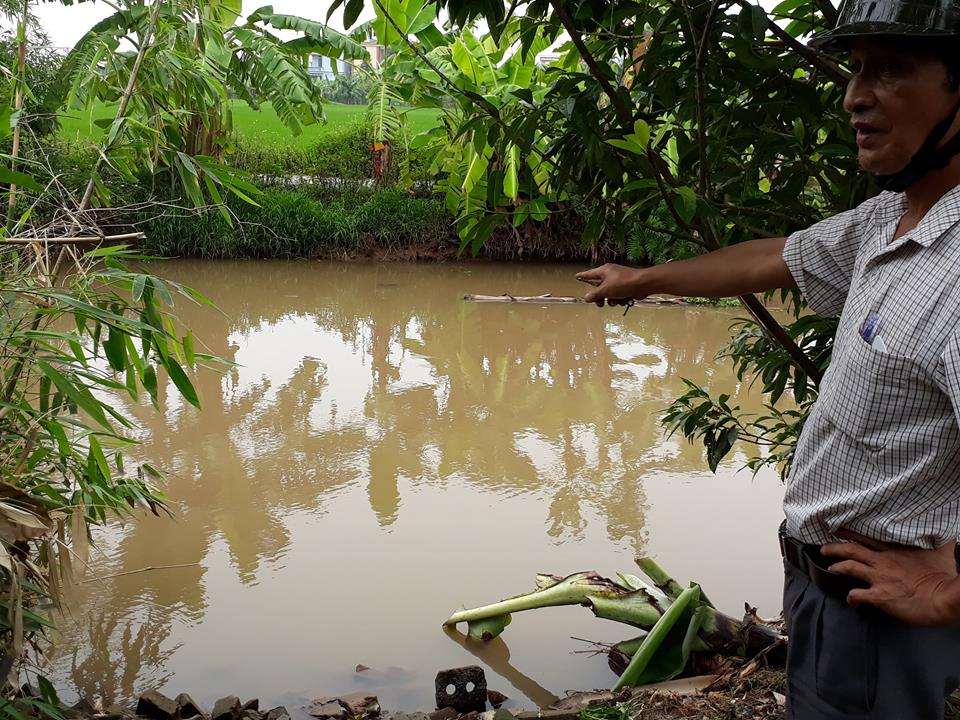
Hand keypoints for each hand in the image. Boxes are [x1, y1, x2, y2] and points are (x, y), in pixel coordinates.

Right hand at [575, 264, 645, 306]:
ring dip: (611, 300)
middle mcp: (610, 275)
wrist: (643, 284)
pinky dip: (620, 299)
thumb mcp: (605, 290)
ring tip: (616, 301)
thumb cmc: (624, 283)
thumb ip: (594, 294)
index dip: (582, 276)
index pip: (589, 274)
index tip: (577, 276)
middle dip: (600, 297)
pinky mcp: (626, 288)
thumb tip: (587, 297)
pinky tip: (624, 300)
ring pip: (609, 294)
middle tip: (600, 303)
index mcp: (604, 271)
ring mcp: (618, 281)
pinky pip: (618, 296)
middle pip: (599, 288)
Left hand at [821, 529, 959, 625]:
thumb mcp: (941, 551)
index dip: (852, 533)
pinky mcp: (880, 596)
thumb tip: (948, 535)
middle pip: (852, 549)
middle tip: (824, 548)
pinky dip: (851, 598)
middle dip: (835, 547)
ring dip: (837, 567)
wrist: (945, 597)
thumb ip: (939, 541)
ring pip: (849, 567)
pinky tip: (850, 601)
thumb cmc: (945, 577)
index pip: (869, 537)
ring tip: (831, 568)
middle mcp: (884, 561)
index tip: (839, 529)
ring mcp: (880, 578)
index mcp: (897, 550)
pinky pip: (857, 595)